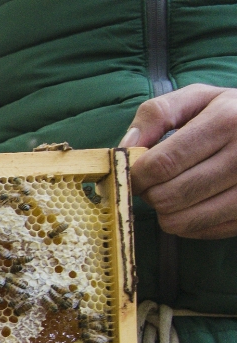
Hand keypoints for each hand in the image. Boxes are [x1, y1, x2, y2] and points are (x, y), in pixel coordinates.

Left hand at [122, 83, 236, 238]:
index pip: (162, 164)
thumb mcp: (197, 99)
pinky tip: (192, 204)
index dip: (137, 176)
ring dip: (165, 212)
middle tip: (153, 185)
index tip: (133, 175)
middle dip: (149, 194)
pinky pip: (201, 232)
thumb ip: (156, 115)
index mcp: (225, 121)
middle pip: (169, 196)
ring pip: (182, 220)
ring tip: (172, 192)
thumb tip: (127, 146)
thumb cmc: (228, 114)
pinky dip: (187, 223)